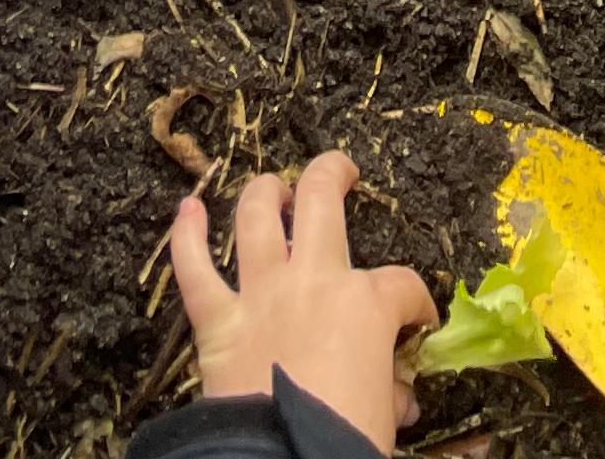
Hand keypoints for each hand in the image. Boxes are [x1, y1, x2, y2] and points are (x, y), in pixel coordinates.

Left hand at [170, 157, 434, 446]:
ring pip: (257, 217)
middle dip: (332, 174)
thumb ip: (390, 392)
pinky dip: (186, 237)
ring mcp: (261, 295)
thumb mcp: (386, 416)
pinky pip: (193, 269)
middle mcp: (312, 281)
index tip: (418, 323)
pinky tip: (188, 208)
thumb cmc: (347, 439)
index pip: (402, 287)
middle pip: (321, 201)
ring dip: (264, 192)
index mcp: (365, 305)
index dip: (416, 303)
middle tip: (341, 171)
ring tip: (273, 186)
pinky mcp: (217, 323)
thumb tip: (396, 396)